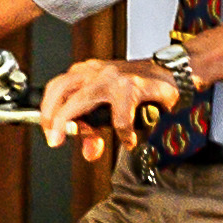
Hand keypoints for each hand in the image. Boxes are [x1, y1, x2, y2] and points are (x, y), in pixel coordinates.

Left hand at [35, 55, 183, 164]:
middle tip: (53, 139)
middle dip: (51, 116)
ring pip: (81, 99)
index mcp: (87, 73)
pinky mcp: (133, 86)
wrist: (173, 74)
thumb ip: (96, 128)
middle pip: (60, 88)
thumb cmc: (141, 88)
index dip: (48, 112)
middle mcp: (96, 71)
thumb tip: (89, 151)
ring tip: (83, 144)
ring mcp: (113, 77)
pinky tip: (129, 141)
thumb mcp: (112, 107)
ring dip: (76, 122)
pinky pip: (120, 115)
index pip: (56, 87)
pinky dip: (123, 133)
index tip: (51, 134)